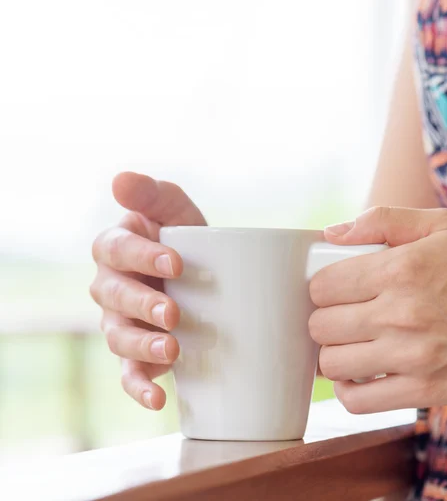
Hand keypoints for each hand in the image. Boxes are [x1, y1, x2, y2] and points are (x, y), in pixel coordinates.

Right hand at [90, 172, 205, 409]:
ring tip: (173, 349)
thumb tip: (120, 180)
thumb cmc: (188, 238)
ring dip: (142, 345)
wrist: (205, 276)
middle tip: (174, 312)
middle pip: (113, 296)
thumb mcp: (177, 210)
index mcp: (116, 249)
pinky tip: (159, 398)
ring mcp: (120, 323)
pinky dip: (139, 387)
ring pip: (118, 337)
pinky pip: (128, 374)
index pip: (116, 249)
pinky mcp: (136, 354)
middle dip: (143, 304)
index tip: (178, 263)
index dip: (142, 256)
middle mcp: (110, 287)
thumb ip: (152, 195)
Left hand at [309, 207, 446, 413]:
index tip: (335, 289)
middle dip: (325, 318)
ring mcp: (411, 357)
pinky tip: (359, 373)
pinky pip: (357, 401)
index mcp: (399, 269)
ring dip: (334, 353)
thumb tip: (331, 232)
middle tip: (343, 315)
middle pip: (321, 326)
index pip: (322, 286)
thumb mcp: (441, 225)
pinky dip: (348, 389)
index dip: (322, 287)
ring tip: (352, 343)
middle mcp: (400, 314)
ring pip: (332, 364)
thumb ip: (382, 220)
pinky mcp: (424, 391)